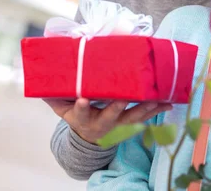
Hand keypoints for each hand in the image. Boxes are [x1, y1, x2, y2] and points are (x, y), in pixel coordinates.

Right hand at [44, 98, 171, 143]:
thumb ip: (54, 93)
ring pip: (133, 117)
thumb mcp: (61, 106)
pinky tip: (170, 102)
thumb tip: (41, 74)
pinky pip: (145, 117)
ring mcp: (118, 124)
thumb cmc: (74, 113)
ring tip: (158, 100)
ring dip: (146, 109)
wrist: (88, 136)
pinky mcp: (130, 122)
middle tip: (124, 98)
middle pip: (111, 116)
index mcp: (82, 117)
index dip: (81, 106)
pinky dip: (157, 109)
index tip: (82, 99)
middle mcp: (101, 122)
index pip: (80, 112)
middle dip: (118, 107)